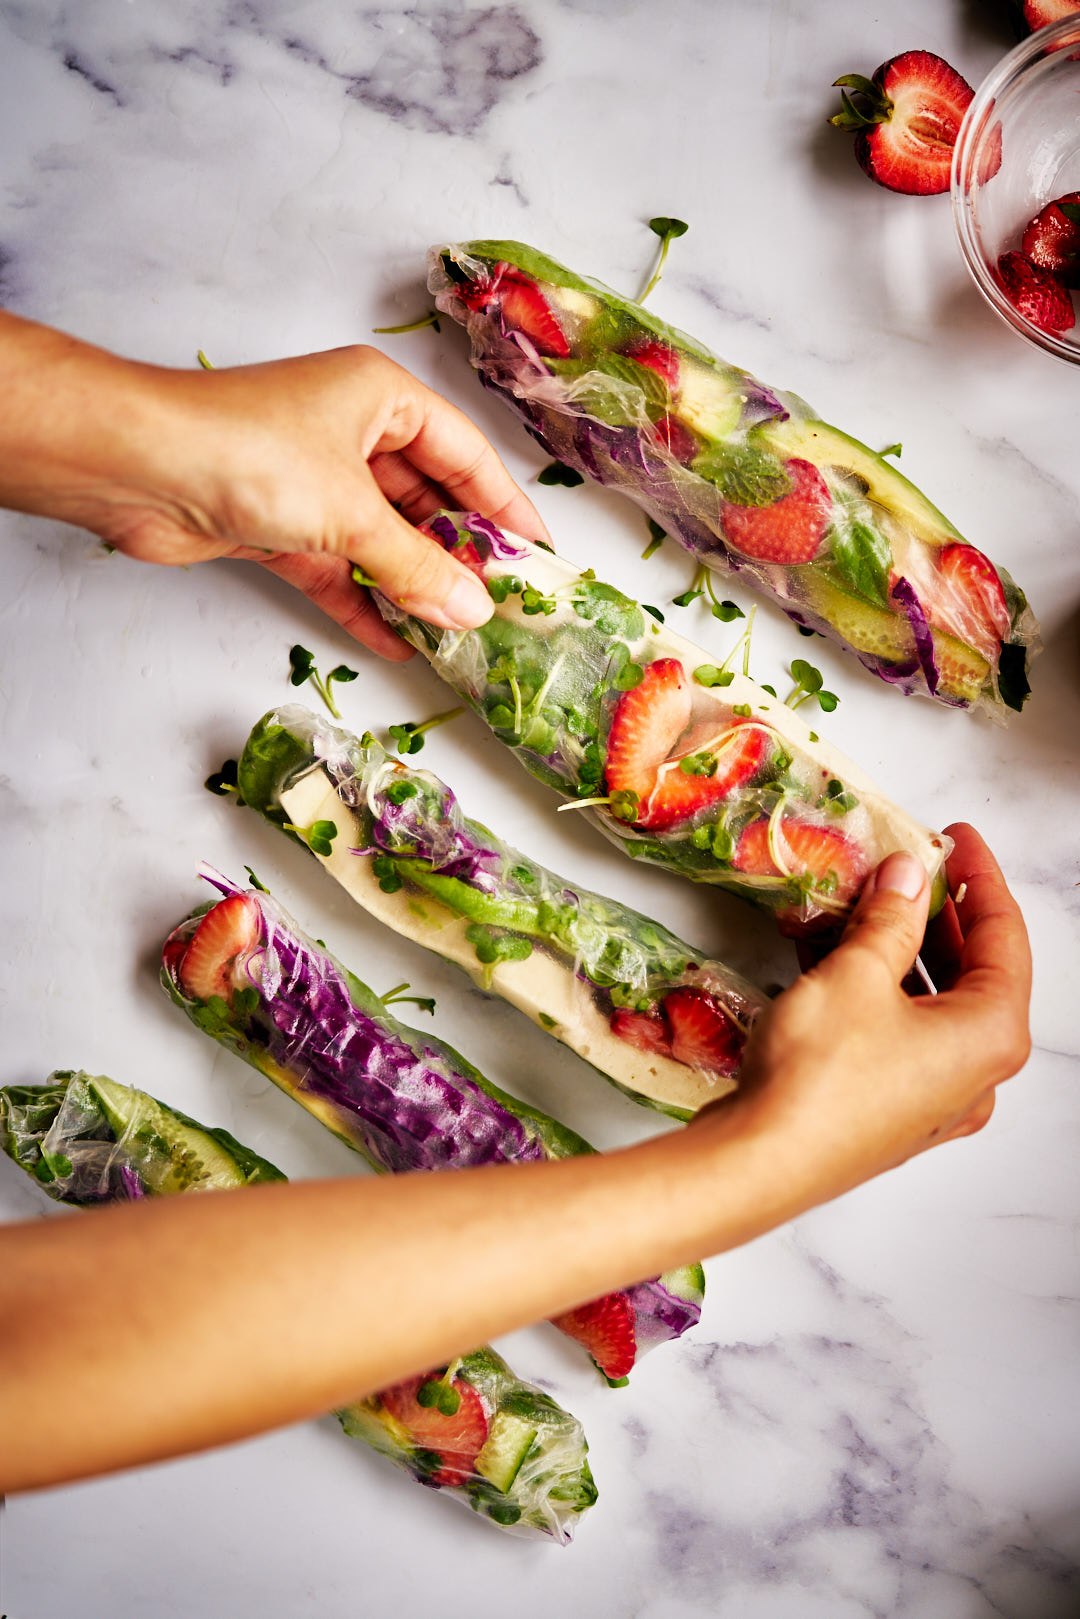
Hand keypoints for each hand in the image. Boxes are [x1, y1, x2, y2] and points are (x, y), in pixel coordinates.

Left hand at [0, 314, 548, 658]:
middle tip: (501, 608)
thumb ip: (418, 567)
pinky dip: (363, 602)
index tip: (538, 558)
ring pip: (381, 540)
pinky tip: (397, 640)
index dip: (505, 509)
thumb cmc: (248, 453)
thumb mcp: (353, 512)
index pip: (466, 456)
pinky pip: (337, 568)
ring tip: (456, 635)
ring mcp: (312, 480)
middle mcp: (349, 432)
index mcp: (380, 398)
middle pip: (425, 501)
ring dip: (413, 587)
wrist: (137, 468)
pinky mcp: (277, 524)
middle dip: (458, 557)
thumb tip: (474, 608)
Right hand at [698, 822, 1031, 1204]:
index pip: (1004, 936)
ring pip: (931, 1004)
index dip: (979, 877)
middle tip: (911, 864)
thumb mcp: (857, 975)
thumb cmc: (820, 1074)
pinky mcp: (892, 1112)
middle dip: (936, 913)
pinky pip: (900, 1034)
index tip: (956, 837)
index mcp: (991, 1034)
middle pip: (972, 972)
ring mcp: (936, 1099)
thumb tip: (907, 874)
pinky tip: (836, 954)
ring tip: (864, 902)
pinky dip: (878, 991)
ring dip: (899, 950)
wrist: (762, 1162)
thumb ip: (890, 917)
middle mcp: (977, 1073)